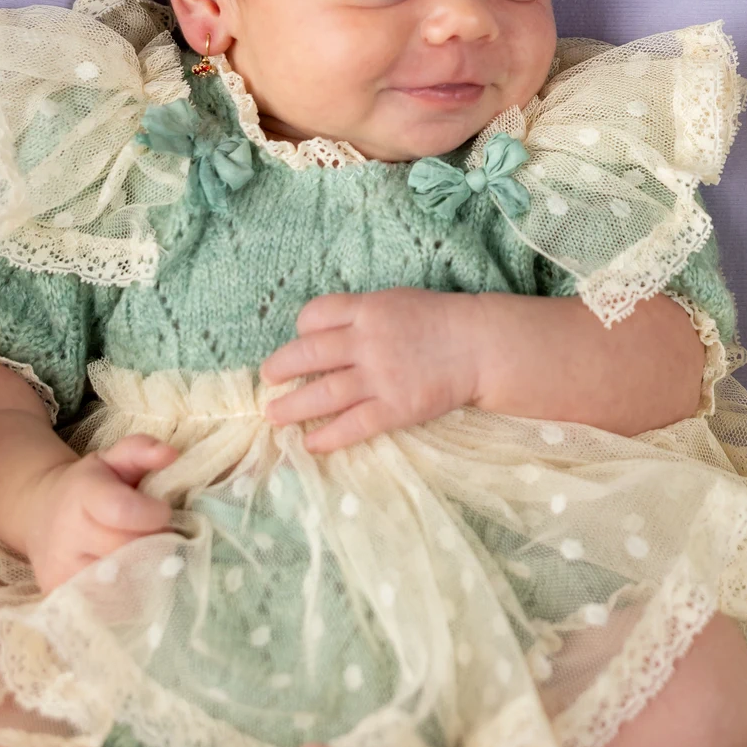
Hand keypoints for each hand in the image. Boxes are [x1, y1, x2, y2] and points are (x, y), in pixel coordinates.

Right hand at [24, 435, 178, 592]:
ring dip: (143, 572)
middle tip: (159, 537)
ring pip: (121, 582)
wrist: (40, 516)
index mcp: (82, 496)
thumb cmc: (90, 488)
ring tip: (144, 557)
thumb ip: (141, 450)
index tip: (163, 512)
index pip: (122, 511)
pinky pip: (108, 604)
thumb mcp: (112, 460)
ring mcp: (60, 570)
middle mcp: (66, 535)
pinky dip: (127, 594)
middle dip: (153, 544)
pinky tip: (129, 578)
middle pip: (128, 550)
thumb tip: (170, 454)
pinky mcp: (60, 597)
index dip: (153, 514)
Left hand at [260, 289, 483, 451]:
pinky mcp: (395, 408)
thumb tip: (327, 332)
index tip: (299, 341)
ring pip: (323, 394)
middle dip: (280, 369)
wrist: (479, 346)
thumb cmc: (439, 320)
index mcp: (367, 311)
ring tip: (273, 416)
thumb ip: (362, 315)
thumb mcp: (396, 301)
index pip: (315, 315)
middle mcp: (366, 343)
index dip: (300, 329)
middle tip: (268, 380)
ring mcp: (380, 377)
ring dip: (292, 407)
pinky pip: (353, 425)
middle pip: (308, 354)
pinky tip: (310, 444)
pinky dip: (327, 437)